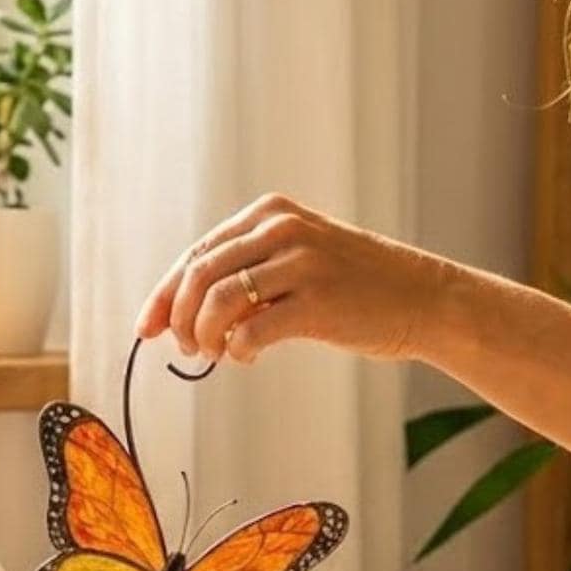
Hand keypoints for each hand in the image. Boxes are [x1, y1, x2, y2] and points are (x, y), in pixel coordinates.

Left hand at [136, 194, 451, 366]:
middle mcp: (282, 228)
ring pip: (218, 302)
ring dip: (204, 337)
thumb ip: (248, 272)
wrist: (424, 298)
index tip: (147, 328)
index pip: (197, 253)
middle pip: (199, 275)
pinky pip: (251, 330)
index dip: (165, 294)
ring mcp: (301, 263)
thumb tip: (181, 313)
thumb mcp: (298, 258)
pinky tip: (247, 357)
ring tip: (216, 354)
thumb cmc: (355, 287)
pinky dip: (237, 350)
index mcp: (270, 213)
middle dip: (180, 319)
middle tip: (186, 349)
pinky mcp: (317, 302)